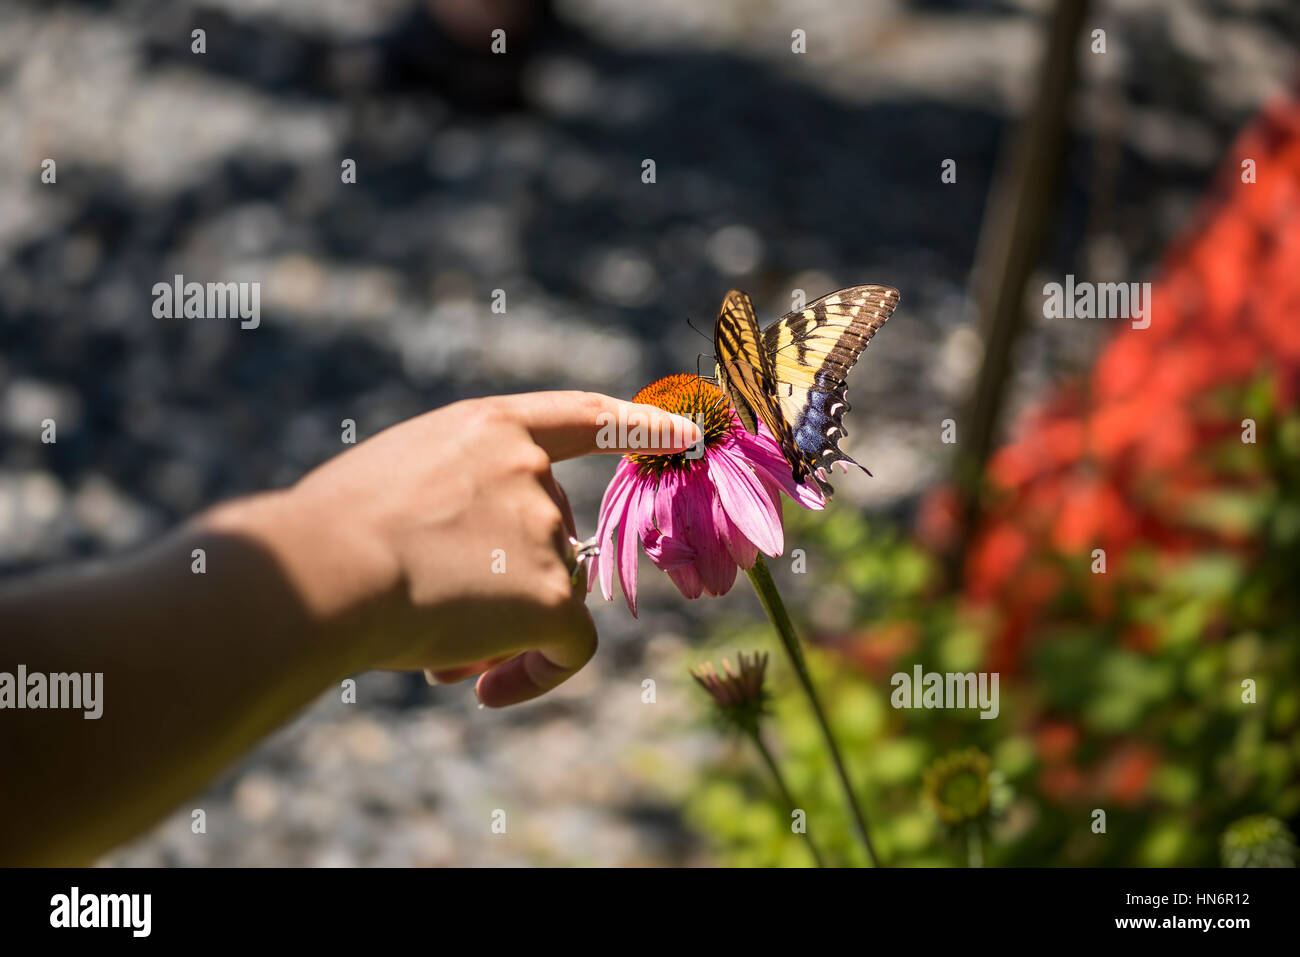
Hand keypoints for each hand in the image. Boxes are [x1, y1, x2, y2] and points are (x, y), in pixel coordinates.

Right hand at [210, 392, 698, 706]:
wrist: (320, 570)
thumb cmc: (326, 532)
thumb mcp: (394, 481)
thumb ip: (452, 502)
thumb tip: (481, 578)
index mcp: (490, 429)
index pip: (582, 418)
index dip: (637, 426)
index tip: (687, 435)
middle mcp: (531, 472)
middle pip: (551, 538)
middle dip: (508, 583)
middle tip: (442, 629)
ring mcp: (545, 531)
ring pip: (548, 598)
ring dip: (500, 631)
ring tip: (430, 652)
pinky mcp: (550, 597)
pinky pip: (569, 649)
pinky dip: (535, 676)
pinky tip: (486, 694)